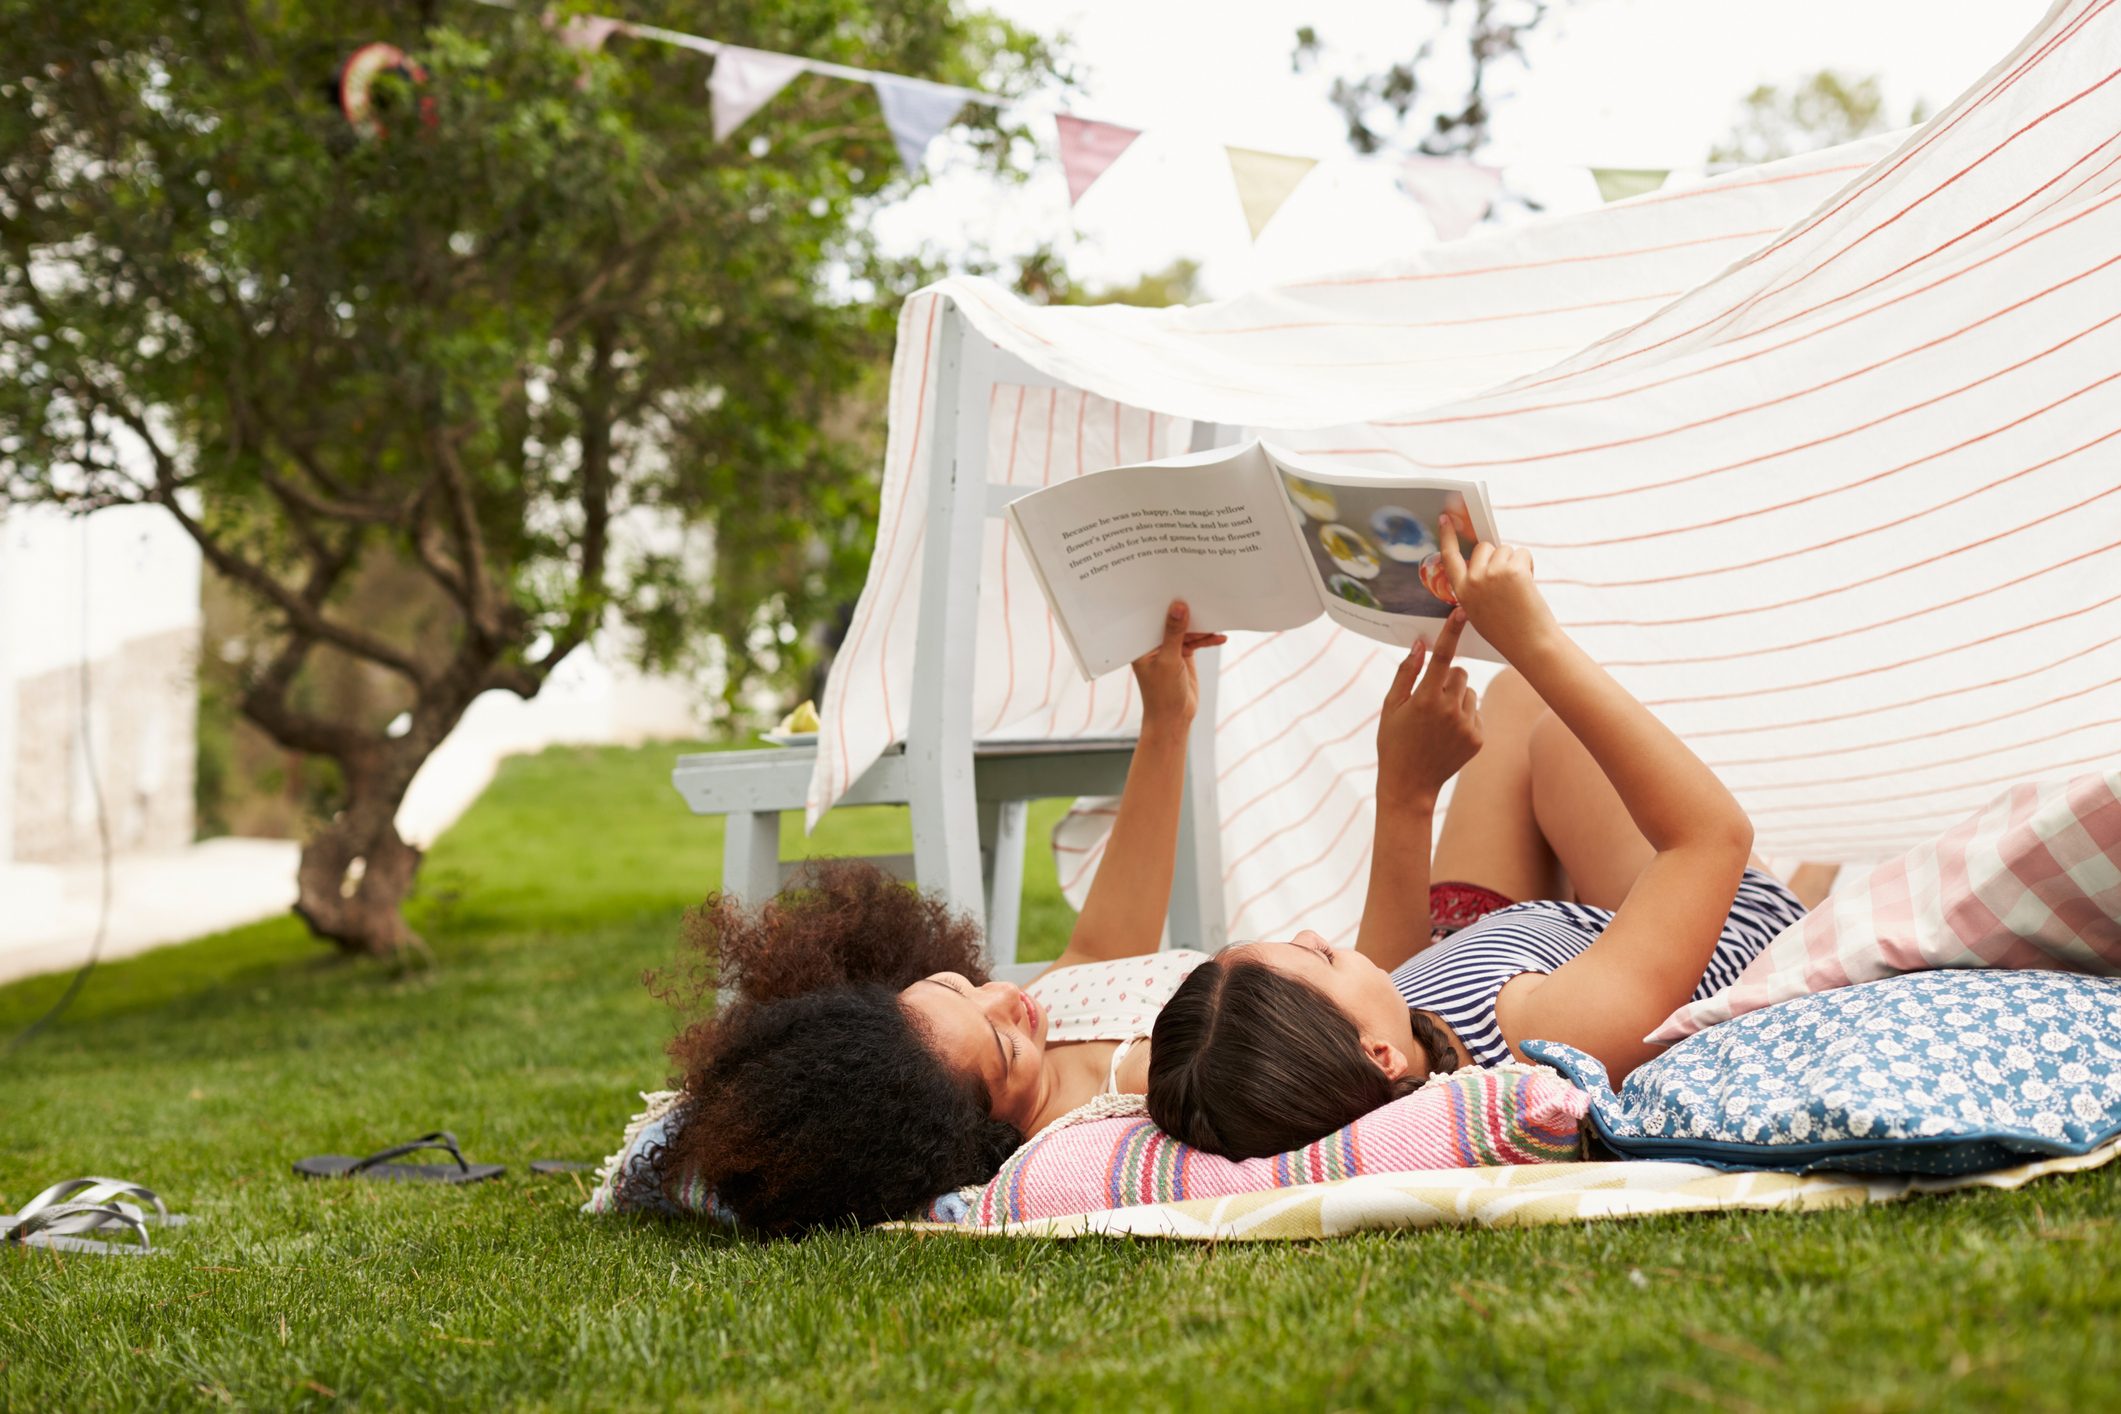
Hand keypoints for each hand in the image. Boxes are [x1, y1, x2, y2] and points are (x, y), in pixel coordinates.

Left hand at [1131, 600, 1226, 724]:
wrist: (1174, 718)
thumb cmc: (1162, 693)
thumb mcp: (1169, 660)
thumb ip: (1174, 633)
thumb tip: (1178, 606)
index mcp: (1140, 643)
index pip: (1150, 617)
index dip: (1162, 603)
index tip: (1175, 588)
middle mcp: (1153, 644)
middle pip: (1170, 621)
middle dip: (1184, 612)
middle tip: (1200, 596)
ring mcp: (1169, 649)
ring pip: (1185, 631)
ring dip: (1200, 627)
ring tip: (1216, 616)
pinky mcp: (1182, 655)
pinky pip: (1196, 642)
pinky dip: (1207, 640)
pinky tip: (1220, 637)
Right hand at [1377, 609, 1481, 808]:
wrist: (1409, 785)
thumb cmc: (1393, 743)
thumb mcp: (1390, 707)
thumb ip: (1405, 673)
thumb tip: (1419, 645)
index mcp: (1425, 699)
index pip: (1443, 657)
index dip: (1452, 632)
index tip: (1462, 612)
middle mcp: (1449, 710)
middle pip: (1461, 673)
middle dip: (1448, 678)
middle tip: (1430, 698)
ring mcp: (1467, 725)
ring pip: (1470, 692)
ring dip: (1457, 698)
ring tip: (1437, 720)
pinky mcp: (1478, 738)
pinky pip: (1476, 712)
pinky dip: (1464, 717)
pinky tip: (1447, 734)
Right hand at [1437, 513, 1558, 659]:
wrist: (1529, 644)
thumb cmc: (1507, 630)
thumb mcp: (1479, 610)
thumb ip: (1476, 586)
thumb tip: (1487, 560)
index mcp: (1463, 591)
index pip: (1450, 557)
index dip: (1447, 536)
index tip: (1445, 518)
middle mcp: (1474, 580)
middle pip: (1484, 547)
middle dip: (1497, 556)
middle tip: (1508, 579)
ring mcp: (1493, 574)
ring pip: (1505, 550)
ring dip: (1515, 562)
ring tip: (1519, 587)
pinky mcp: (1514, 571)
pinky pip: (1522, 553)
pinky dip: (1528, 564)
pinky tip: (1529, 584)